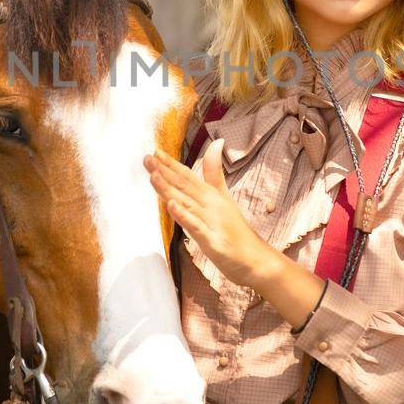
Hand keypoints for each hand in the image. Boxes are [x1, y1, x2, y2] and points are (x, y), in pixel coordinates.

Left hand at [145, 140, 326, 327]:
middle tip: (147, 158)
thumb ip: (215, 174)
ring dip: (169, 189)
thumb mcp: (225, 198)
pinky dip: (184, 216)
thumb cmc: (237, 231)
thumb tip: (216, 143)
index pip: (189, 176)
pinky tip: (172, 206)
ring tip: (154, 176)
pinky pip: (196, 227)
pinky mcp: (213, 241)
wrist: (256, 259)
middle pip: (185, 187)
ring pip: (187, 203)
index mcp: (212, 196)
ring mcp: (212, 222)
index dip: (171, 164)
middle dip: (164, 172)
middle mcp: (211, 205)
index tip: (155, 151)